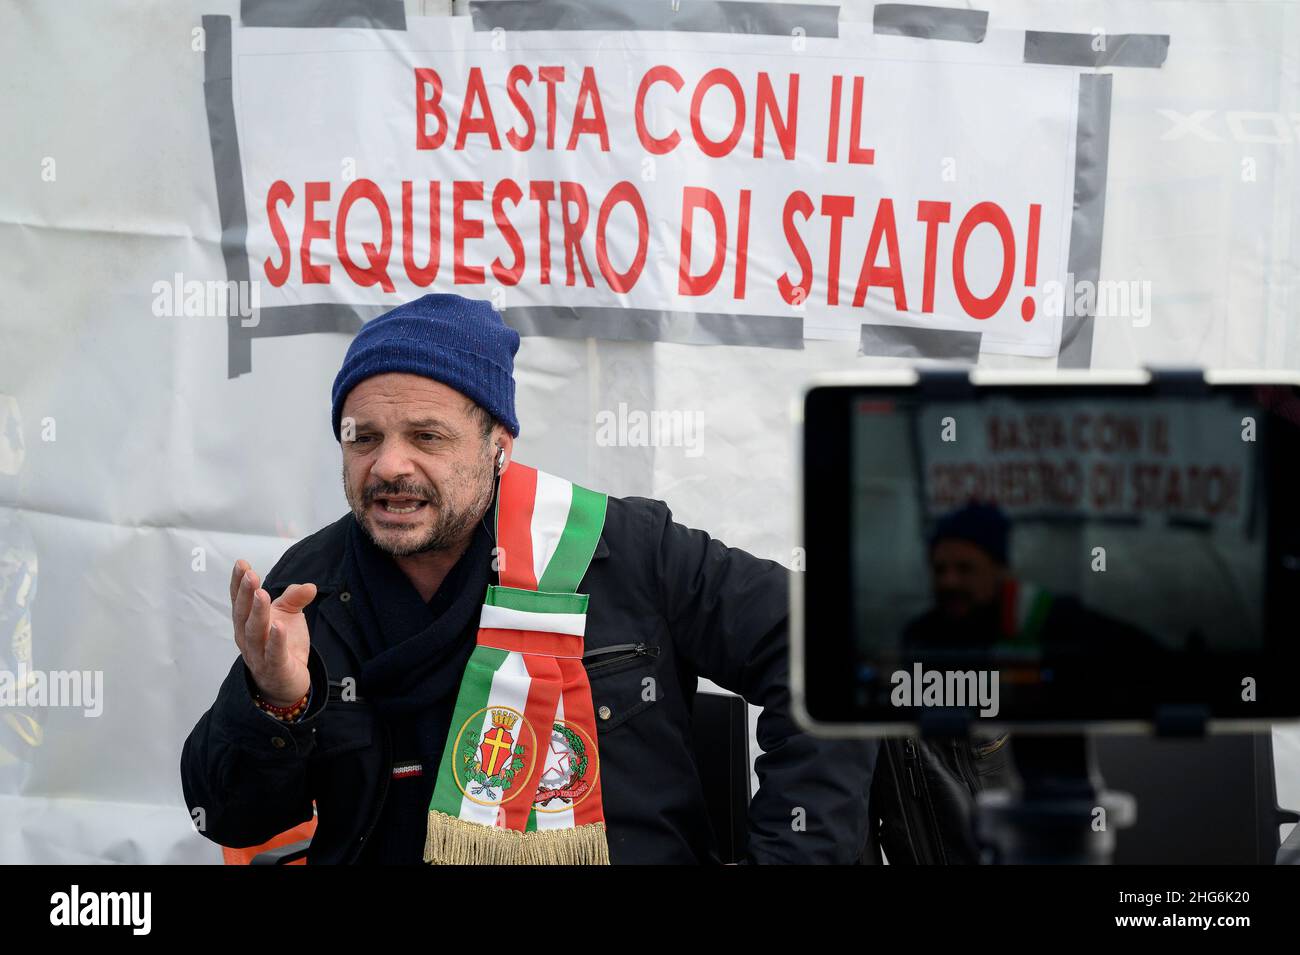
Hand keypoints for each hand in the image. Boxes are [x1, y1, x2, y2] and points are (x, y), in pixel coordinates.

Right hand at [230, 559, 316, 707]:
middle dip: (245, 594)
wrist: (286, 682)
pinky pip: (273, 654)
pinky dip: (275, 640)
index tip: (241, 564)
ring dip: (258, 613)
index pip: (239, 601)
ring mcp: (258, 655)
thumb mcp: (288, 617)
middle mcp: (246, 638)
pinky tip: (278, 626)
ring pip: (254, 633)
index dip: (238, 583)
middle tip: (250, 575)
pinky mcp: (274, 668)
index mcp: (246, 623)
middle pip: (242, 614)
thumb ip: (295, 599)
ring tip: (262, 594)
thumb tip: (310, 586)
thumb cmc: (282, 645)